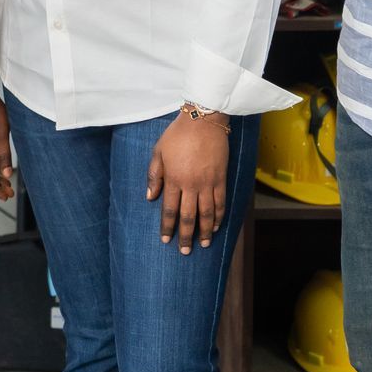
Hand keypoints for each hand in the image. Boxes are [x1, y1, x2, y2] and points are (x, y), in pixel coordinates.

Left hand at [145, 111, 228, 253]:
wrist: (203, 120)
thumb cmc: (177, 134)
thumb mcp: (158, 151)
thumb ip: (154, 175)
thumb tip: (150, 197)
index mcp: (173, 179)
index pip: (169, 210)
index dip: (167, 227)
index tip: (165, 240)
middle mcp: (191, 185)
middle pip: (188, 217)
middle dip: (186, 236)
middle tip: (185, 251)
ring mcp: (208, 183)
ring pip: (207, 214)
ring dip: (205, 231)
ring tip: (203, 245)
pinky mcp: (221, 178)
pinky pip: (221, 202)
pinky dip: (219, 217)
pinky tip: (216, 226)